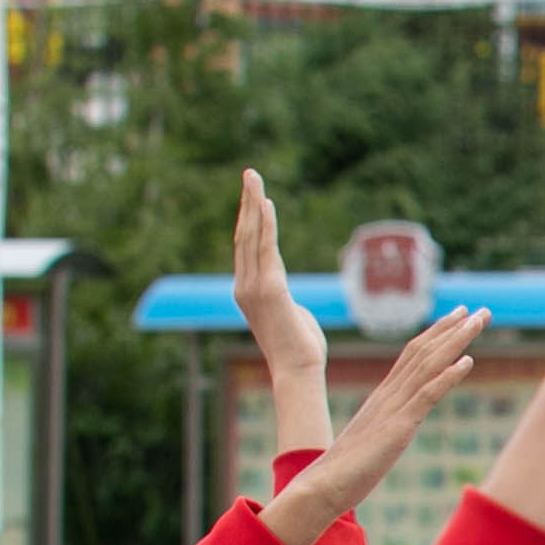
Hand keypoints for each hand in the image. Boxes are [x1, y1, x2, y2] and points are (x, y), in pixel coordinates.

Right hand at [231, 169, 334, 448]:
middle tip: (250, 174)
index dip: (248, 218)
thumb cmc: (300, 347)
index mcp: (248, 290)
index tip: (253, 196)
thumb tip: (289, 297)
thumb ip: (284, 298)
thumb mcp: (291, 314)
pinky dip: (265, 226)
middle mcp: (244, 285)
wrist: (298, 370)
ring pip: (250, 237)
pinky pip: (265, 250)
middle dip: (246, 202)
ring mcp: (253, 287)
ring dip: (253, 205)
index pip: (247, 246)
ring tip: (254, 179)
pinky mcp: (269, 290)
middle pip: (243, 234)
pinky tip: (266, 205)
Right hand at [264, 306, 492, 544]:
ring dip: (455, 342)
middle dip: (452, 329)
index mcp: (384, 396)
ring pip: (428, 365)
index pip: (413, 355)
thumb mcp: (376, 440)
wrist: (324, 485)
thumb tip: (397, 426)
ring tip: (478, 321)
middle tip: (479, 310)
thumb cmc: (348, 469)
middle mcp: (389, 394)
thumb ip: (388, 427)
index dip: (436, 334)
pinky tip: (468, 361)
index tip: (458, 318)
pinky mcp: (398, 427)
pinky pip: (426, 395)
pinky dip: (448, 376)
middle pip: (424, 351)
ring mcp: (393, 408)